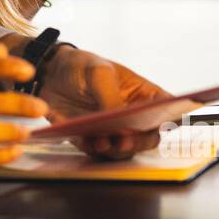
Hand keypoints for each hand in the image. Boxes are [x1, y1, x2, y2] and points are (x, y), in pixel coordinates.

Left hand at [39, 46, 186, 158]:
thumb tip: (119, 121)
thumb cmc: (81, 66)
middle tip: (124, 141)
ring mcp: (113, 130)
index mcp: (143, 95)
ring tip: (101, 142)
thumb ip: (110, 96)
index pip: (166, 110)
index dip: (169, 119)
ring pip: (124, 150)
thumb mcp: (98, 72)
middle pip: (147, 138)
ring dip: (114, 150)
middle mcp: (132, 116)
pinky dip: (93, 150)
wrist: (49, 74)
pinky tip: (86, 142)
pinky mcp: (93, 140)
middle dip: (138, 142)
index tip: (161, 124)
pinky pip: (98, 152)